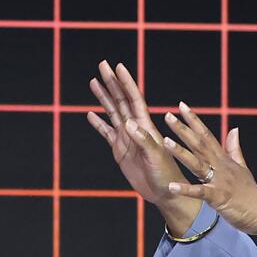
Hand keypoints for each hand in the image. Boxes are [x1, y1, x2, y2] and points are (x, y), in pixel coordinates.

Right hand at [85, 61, 201, 211]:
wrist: (165, 192)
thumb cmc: (166, 175)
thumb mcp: (155, 157)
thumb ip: (143, 140)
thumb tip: (128, 123)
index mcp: (145, 126)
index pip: (134, 98)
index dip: (126, 82)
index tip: (118, 66)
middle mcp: (135, 127)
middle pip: (121, 100)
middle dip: (111, 82)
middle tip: (101, 64)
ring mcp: (127, 138)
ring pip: (112, 112)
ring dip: (103, 97)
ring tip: (93, 82)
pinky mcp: (120, 150)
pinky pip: (107, 133)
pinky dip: (98, 123)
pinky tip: (90, 114)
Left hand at [160, 104, 256, 236]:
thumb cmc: (250, 193)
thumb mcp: (242, 168)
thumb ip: (234, 149)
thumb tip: (234, 129)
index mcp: (224, 159)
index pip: (207, 135)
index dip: (194, 120)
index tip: (181, 106)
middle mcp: (221, 167)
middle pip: (199, 144)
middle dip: (183, 130)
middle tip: (168, 115)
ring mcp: (220, 181)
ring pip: (197, 164)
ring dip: (181, 152)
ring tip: (165, 142)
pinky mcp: (218, 198)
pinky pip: (200, 192)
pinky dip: (186, 189)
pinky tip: (172, 186)